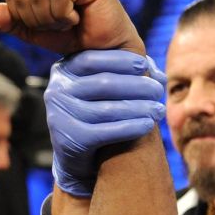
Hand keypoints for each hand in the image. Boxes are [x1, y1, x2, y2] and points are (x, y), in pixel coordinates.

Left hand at [0, 0, 143, 54]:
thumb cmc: (71, 36)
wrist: (102, 51)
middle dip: (36, 19)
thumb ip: (11, 21)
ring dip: (50, 19)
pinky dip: (63, 16)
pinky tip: (79, 17)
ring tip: (70, 20)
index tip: (47, 22)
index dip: (23, 17)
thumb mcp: (33, 31)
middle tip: (60, 23)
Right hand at [47, 50, 165, 196]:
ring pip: (107, 109)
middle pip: (103, 83)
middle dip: (137, 86)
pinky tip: (148, 125)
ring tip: (158, 110)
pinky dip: (131, 128)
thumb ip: (122, 72)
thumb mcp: (102, 89)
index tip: (145, 66)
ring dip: (139, 108)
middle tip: (158, 91)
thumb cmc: (95, 114)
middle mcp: (55, 92)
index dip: (120, 60)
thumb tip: (152, 67)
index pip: (91, 59)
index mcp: (63, 72)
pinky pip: (106, 132)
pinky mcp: (67, 140)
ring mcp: (58, 117)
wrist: (76, 154)